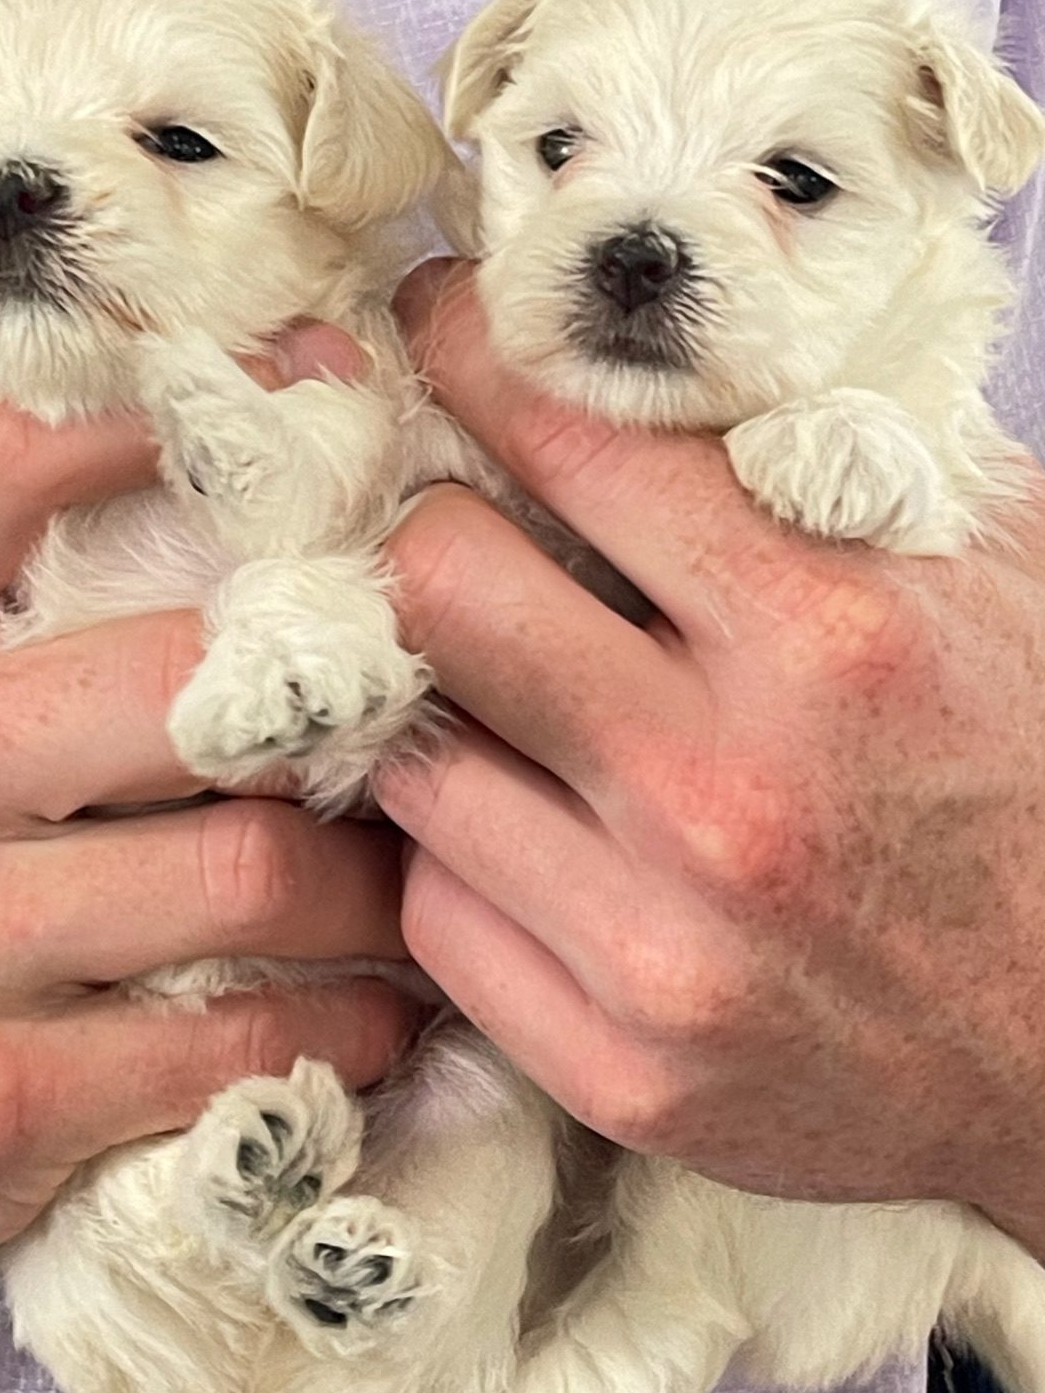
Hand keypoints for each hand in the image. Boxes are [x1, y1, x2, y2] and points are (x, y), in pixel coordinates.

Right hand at [0, 374, 411, 1392]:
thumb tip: (212, 461)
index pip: (11, 454)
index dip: (181, 411)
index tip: (316, 401)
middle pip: (197, 677)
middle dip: (347, 696)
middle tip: (426, 710)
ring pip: (252, 871)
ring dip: (376, 887)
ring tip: (409, 882)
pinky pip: (243, 1044)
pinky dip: (348, 1029)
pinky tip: (376, 1017)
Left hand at [379, 260, 1044, 1252]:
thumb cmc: (1042, 779)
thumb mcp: (991, 572)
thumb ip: (825, 452)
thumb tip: (645, 344)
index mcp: (832, 632)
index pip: (567, 437)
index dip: (478, 352)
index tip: (443, 324)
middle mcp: (727, 791)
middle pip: (437, 588)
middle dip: (428, 529)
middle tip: (452, 523)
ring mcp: (663, 948)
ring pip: (410, 760)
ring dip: (438, 703)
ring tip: (497, 689)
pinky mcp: (620, 1069)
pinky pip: (438, 914)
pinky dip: (464, 856)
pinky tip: (535, 830)